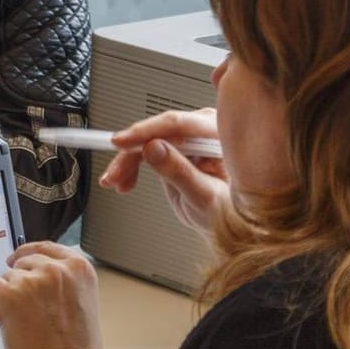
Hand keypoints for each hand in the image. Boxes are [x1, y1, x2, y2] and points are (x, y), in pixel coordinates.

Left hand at [0, 242, 102, 348]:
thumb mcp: (85, 309)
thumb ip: (67, 286)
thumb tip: (46, 278)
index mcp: (80, 270)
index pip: (48, 247)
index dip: (31, 253)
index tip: (21, 257)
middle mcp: (56, 270)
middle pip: (24, 262)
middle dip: (20, 282)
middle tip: (25, 310)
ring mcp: (30, 281)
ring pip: (6, 277)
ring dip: (7, 296)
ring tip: (22, 323)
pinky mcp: (7, 295)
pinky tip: (5, 321)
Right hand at [101, 109, 229, 236]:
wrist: (235, 224)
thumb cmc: (233, 213)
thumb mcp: (205, 197)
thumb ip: (179, 172)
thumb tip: (153, 148)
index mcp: (220, 136)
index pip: (178, 125)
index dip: (146, 132)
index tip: (122, 142)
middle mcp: (204, 132)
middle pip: (158, 131)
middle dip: (131, 152)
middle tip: (114, 173)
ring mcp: (189, 140)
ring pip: (147, 140)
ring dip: (127, 161)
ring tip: (116, 182)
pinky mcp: (176, 149)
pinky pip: (146, 149)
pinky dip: (132, 165)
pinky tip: (125, 180)